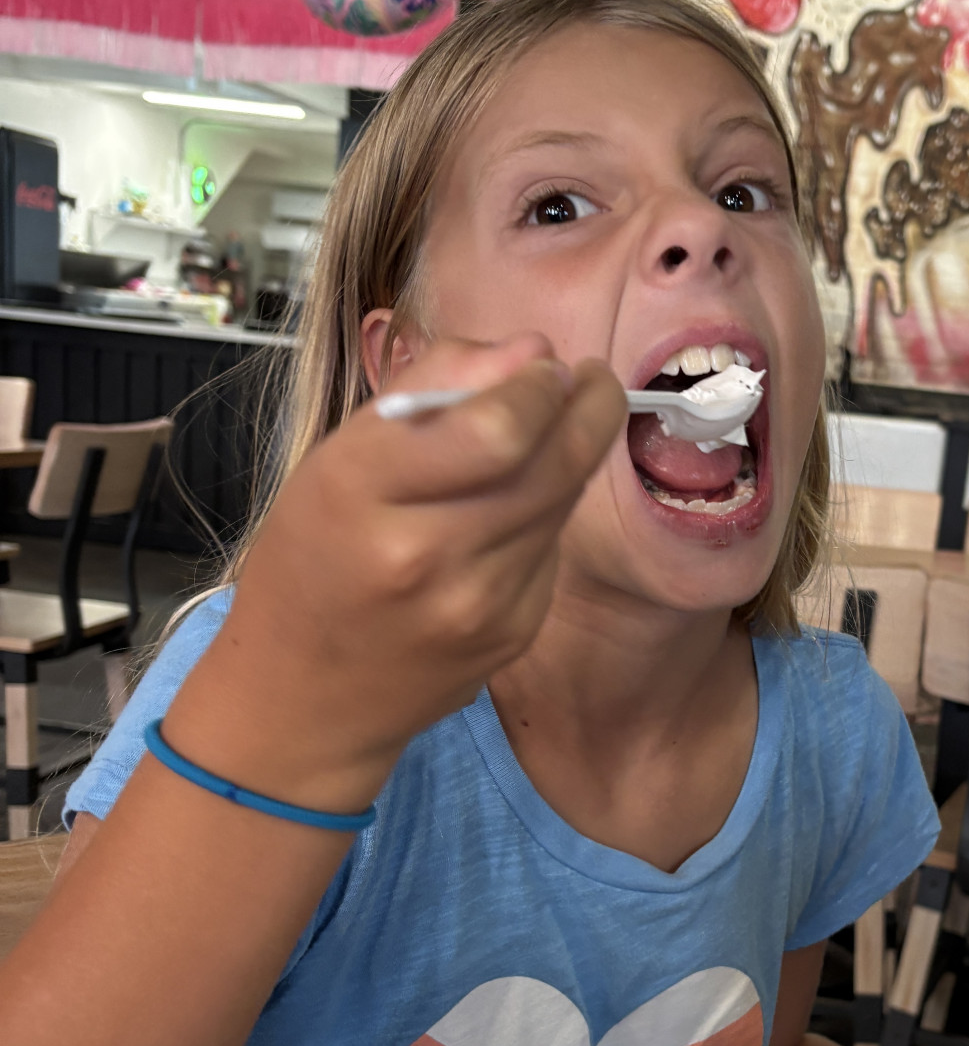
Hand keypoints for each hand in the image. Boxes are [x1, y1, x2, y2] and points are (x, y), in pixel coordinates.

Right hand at [164, 334, 626, 812]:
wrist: (302, 694)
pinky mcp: (511, 635)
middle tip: (590, 381)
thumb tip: (533, 351)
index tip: (547, 362)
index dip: (540, 385)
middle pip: (552, 461)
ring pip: (561, 501)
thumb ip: (434, 387)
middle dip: (589, 406)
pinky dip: (546, 514)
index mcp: (359, 489)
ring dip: (574, 454)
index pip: (496, 427)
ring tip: (559, 426)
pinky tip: (518, 506)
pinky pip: (550, 549)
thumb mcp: (338, 455)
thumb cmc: (314, 556)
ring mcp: (475, 604)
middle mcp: (423, 552)